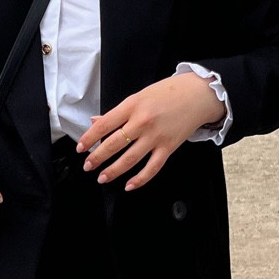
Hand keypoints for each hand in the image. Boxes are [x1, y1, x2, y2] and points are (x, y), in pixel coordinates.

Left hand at [77, 72, 221, 190]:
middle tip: (88, 166)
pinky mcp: (169, 147)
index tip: (80, 148)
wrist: (198, 95)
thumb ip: (118, 112)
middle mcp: (142, 122)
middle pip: (114, 144)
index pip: (104, 125)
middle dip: (97, 158)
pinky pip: (152, 168)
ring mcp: (156, 136)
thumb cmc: (169, 92)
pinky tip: (129, 185)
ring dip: (113, 171)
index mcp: (132, 105)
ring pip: (130, 159)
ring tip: (102, 177)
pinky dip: (140, 179)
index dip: (89, 138)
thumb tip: (96, 122)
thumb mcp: (139, 96)